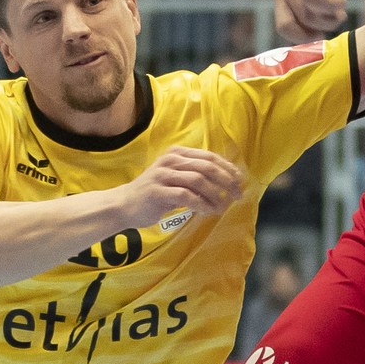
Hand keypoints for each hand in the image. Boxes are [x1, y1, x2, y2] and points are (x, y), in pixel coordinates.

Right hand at [120, 146, 244, 227]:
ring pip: (198, 180)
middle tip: (236, 195)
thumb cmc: (155, 192)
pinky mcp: (158, 191)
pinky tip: (208, 211)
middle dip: (226, 181)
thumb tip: (227, 181)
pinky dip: (202, 204)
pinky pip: (187, 196)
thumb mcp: (175, 177)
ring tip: (222, 206)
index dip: (227, 168)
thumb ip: (195, 175)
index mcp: (177, 153)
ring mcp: (163, 175)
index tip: (239, 181)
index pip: (209, 156)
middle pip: (207, 166)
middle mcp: (171, 160)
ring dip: (215, 194)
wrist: (125, 204)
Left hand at [275, 0, 350, 41]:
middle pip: (304, 16)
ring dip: (330, 6)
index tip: (323, 34)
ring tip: (342, 3)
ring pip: (309, 0)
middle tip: (340, 16)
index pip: (284, 27)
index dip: (304, 36)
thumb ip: (313, 10)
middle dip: (326, 22)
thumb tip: (319, 34)